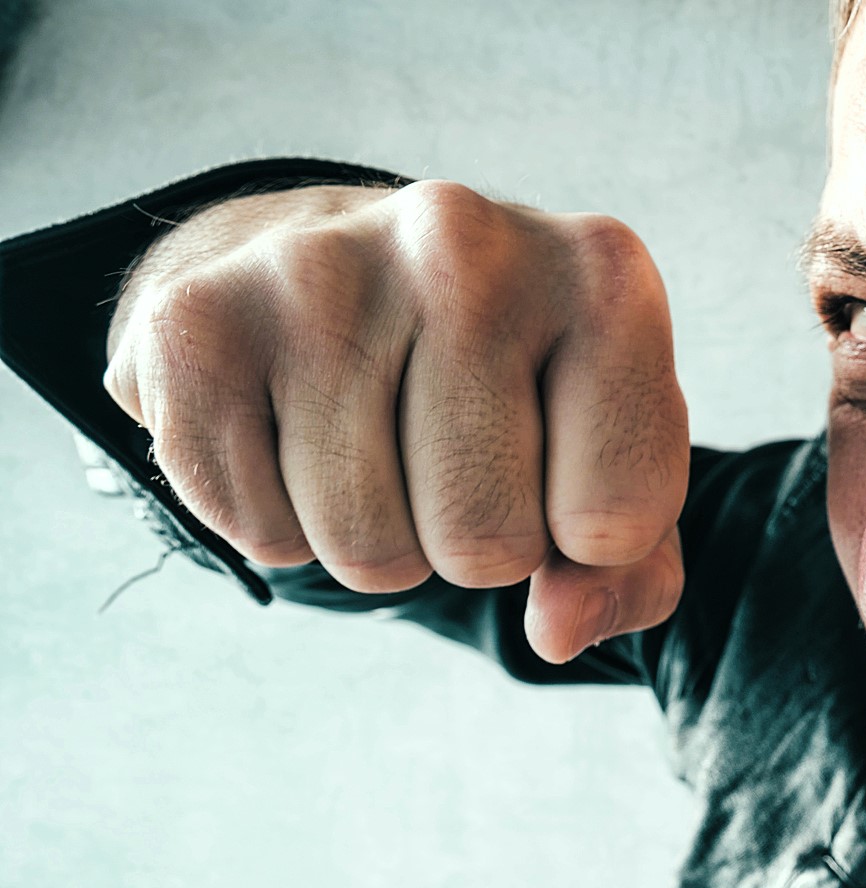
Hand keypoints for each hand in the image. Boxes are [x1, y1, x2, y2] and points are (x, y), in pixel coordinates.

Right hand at [104, 181, 688, 662]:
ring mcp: (321, 269)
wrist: (342, 264)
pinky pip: (260, 533)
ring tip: (379, 442)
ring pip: (366, 550)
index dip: (588, 542)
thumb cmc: (514, 388)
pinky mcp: (198, 319)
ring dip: (378, 541)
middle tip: (455, 460)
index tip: (564, 471)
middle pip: (484, 544)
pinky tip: (297, 431)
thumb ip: (632, 571)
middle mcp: (464, 245)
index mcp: (602, 278)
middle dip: (475, 547)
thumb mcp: (610, 460)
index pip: (617, 520)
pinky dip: (281, 522)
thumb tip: (558, 628)